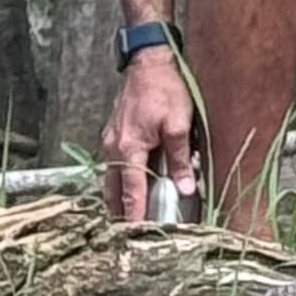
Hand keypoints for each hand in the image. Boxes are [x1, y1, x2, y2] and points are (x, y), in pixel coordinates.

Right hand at [99, 50, 196, 222]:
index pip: (130, 192)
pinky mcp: (113, 133)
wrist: (148, 60)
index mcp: (128, 149)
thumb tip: (185, 188)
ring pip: (109, 178)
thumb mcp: (179, 125)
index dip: (134, 215)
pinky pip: (112, 165)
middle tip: (126, 234)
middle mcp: (113, 147)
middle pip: (112, 190)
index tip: (135, 235)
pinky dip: (118, 180)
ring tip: (126, 217)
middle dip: (119, 213)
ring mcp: (110, 140)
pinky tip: (128, 186)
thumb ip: (180, 160)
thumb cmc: (164, 89)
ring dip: (117, 198)